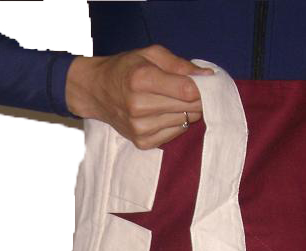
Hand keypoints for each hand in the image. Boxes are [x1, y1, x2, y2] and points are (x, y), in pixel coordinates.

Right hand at [66, 44, 213, 148]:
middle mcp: (139, 106)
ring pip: (185, 121)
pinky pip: (175, 134)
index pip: (187, 90)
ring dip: (186, 111)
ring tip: (172, 100)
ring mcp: (140, 127)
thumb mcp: (150, 55)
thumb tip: (209, 77)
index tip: (202, 83)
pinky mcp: (142, 142)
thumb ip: (180, 65)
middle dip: (196, 98)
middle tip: (189, 91)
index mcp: (141, 79)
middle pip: (189, 107)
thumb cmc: (126, 69)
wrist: (96, 91)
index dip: (201, 87)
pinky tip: (164, 113)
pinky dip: (176, 123)